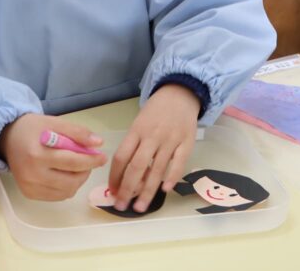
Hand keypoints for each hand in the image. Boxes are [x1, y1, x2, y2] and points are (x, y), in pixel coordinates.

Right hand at [0, 113, 105, 200]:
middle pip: (70, 181)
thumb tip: (98, 143)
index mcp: (37, 154)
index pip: (71, 162)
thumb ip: (77, 132)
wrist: (7, 138)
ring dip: (78, 181)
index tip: (102, 157)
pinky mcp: (28, 194)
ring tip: (78, 168)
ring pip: (66, 192)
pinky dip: (67, 187)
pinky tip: (66, 175)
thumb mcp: (55, 122)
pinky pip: (56, 196)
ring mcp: (29, 187)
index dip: (91, 160)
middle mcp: (32, 174)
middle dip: (85, 172)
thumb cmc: (33, 129)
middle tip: (89, 162)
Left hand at [108, 84, 199, 212]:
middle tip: (122, 206)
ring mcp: (170, 139)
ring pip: (157, 169)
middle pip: (137, 166)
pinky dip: (171, 178)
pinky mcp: (187, 142)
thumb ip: (135, 146)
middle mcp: (152, 136)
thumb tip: (130, 177)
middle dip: (127, 190)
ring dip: (147, 191)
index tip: (112, 192)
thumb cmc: (156, 111)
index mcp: (137, 130)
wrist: (181, 93)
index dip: (115, 177)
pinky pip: (178, 163)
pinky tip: (165, 190)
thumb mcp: (140, 123)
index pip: (121, 157)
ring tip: (140, 207)